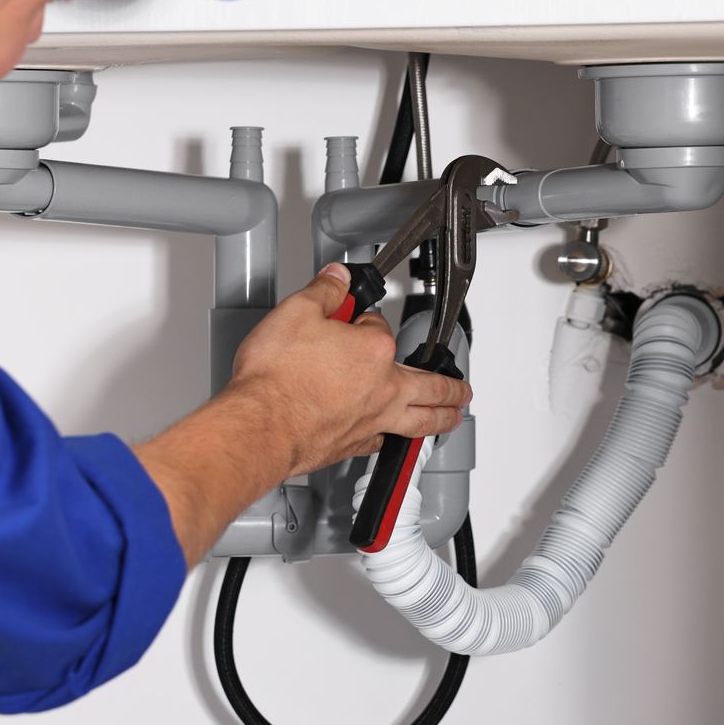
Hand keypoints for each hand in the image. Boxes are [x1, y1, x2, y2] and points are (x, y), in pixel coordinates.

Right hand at [224, 264, 471, 476]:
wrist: (260, 425)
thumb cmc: (276, 378)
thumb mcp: (296, 313)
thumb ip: (324, 292)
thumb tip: (338, 278)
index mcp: (374, 350)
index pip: (379, 328)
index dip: (362, 321)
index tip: (348, 319)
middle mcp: (381, 389)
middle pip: (429, 386)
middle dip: (449, 387)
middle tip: (462, 390)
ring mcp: (369, 421)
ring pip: (418, 422)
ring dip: (440, 419)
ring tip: (451, 419)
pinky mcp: (350, 446)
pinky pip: (382, 442)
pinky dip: (391, 439)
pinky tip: (387, 439)